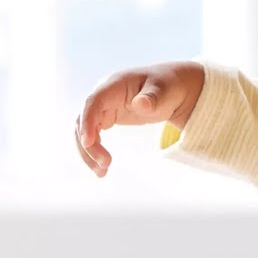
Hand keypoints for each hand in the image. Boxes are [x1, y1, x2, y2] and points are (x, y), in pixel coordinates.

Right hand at [75, 62, 204, 176]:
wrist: (173, 89)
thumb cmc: (169, 88)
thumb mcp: (165, 92)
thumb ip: (153, 98)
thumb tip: (140, 104)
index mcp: (114, 84)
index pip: (94, 102)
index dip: (88, 121)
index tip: (88, 142)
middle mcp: (103, 94)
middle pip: (84, 119)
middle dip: (89, 144)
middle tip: (105, 165)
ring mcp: (103, 106)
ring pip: (85, 129)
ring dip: (88, 151)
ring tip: (101, 173)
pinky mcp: (107, 117)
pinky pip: (93, 134)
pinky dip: (95, 150)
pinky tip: (103, 167)